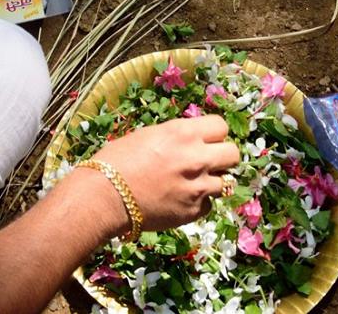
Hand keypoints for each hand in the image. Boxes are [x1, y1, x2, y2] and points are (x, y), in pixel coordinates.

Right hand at [88, 115, 241, 232]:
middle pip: (233, 154)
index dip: (214, 134)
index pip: (221, 126)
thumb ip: (176, 137)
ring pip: (226, 182)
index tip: (205, 140)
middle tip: (207, 162)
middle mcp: (197, 157)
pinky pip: (209, 204)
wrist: (104, 196)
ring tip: (191, 184)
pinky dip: (199, 203)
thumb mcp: (149, 135)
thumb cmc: (117, 160)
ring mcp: (198, 187)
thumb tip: (191, 141)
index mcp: (183, 132)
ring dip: (211, 181)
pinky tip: (180, 200)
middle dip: (222, 157)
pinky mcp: (193, 212)